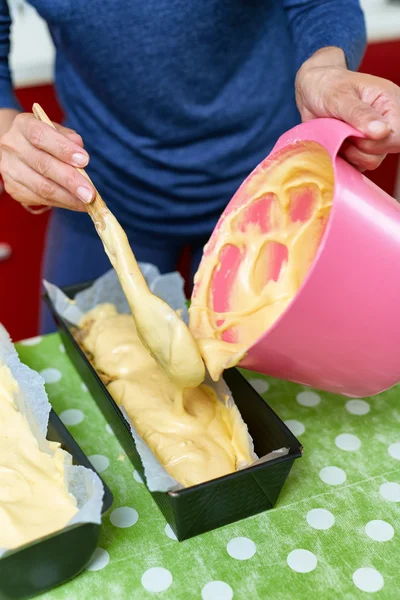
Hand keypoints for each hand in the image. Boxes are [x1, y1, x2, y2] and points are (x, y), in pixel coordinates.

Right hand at [0, 111, 94, 210]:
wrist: (20, 152)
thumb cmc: (44, 141)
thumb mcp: (56, 132)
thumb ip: (68, 138)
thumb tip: (80, 150)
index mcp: (23, 126)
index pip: (41, 136)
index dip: (64, 148)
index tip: (85, 160)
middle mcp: (13, 146)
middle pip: (43, 165)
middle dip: (70, 181)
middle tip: (90, 193)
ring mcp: (10, 169)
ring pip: (42, 187)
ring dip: (69, 198)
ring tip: (87, 202)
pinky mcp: (14, 189)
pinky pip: (41, 199)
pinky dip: (62, 203)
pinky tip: (77, 204)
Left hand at [295, 47, 399, 170]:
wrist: (312, 91)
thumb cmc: (327, 86)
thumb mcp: (340, 96)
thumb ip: (360, 114)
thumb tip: (382, 132)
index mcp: (390, 104)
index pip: (398, 136)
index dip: (377, 142)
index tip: (354, 133)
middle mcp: (386, 122)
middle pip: (384, 151)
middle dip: (358, 147)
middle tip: (340, 130)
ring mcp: (374, 138)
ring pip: (370, 161)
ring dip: (348, 153)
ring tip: (336, 134)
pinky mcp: (361, 149)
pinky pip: (356, 165)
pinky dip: (343, 159)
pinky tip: (335, 143)